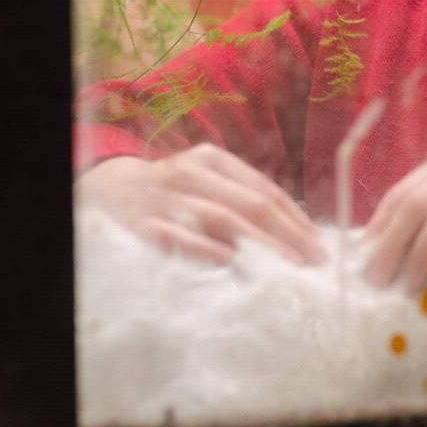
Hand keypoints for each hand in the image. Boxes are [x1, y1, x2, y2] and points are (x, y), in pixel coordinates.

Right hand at [75, 143, 324, 264]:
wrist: (107, 190)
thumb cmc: (173, 190)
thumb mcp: (207, 181)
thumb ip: (243, 199)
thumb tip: (296, 234)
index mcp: (212, 160)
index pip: (265, 190)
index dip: (296, 218)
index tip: (319, 244)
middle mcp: (191, 173)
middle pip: (250, 205)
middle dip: (287, 235)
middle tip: (312, 262)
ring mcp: (167, 198)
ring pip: (222, 220)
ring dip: (260, 246)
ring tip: (286, 267)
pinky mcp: (144, 225)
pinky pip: (182, 238)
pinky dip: (209, 251)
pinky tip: (234, 263)